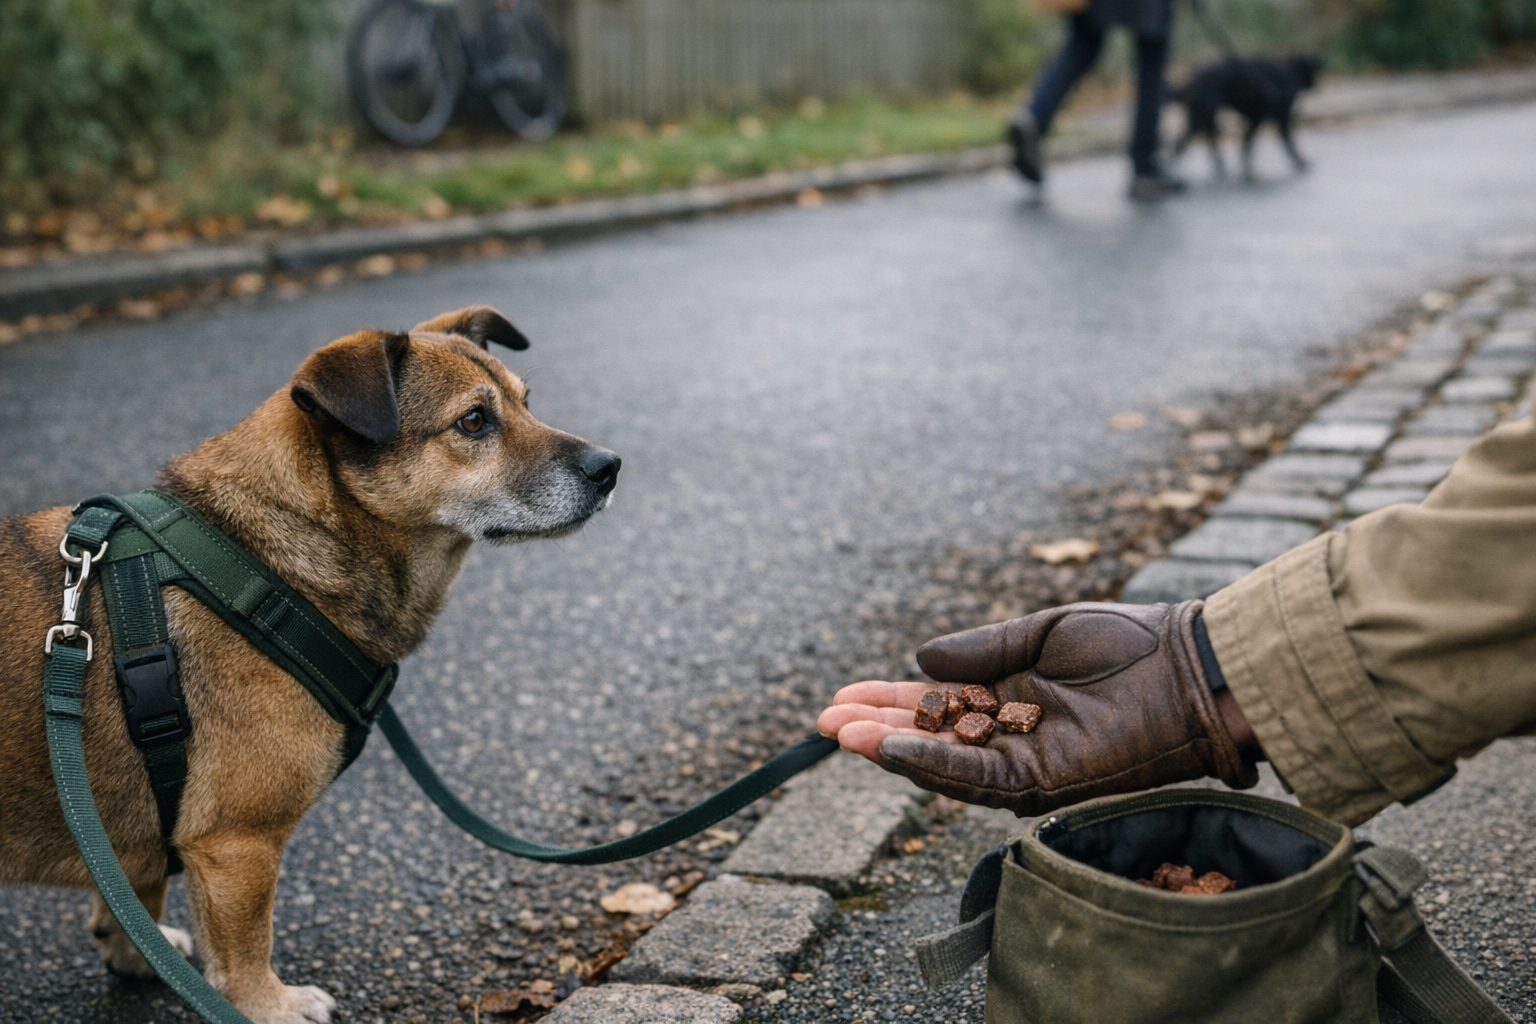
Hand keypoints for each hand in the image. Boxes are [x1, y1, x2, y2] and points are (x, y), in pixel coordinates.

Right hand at [818, 602, 1258, 815]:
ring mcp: (1024, 763)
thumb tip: (917, 660)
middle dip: (876, 731)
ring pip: (943, 765)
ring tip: (842, 732)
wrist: (1188, 669)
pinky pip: (975, 777)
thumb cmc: (1128, 643)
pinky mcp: (1042, 783)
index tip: (843, 694)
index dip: (888, 701)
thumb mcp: (1039, 631)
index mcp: (1009, 697)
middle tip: (825, 721)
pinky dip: (929, 764)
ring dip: (890, 750)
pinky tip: (889, 747)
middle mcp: (1010, 736)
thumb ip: (980, 649)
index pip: (936, 705)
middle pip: (929, 740)